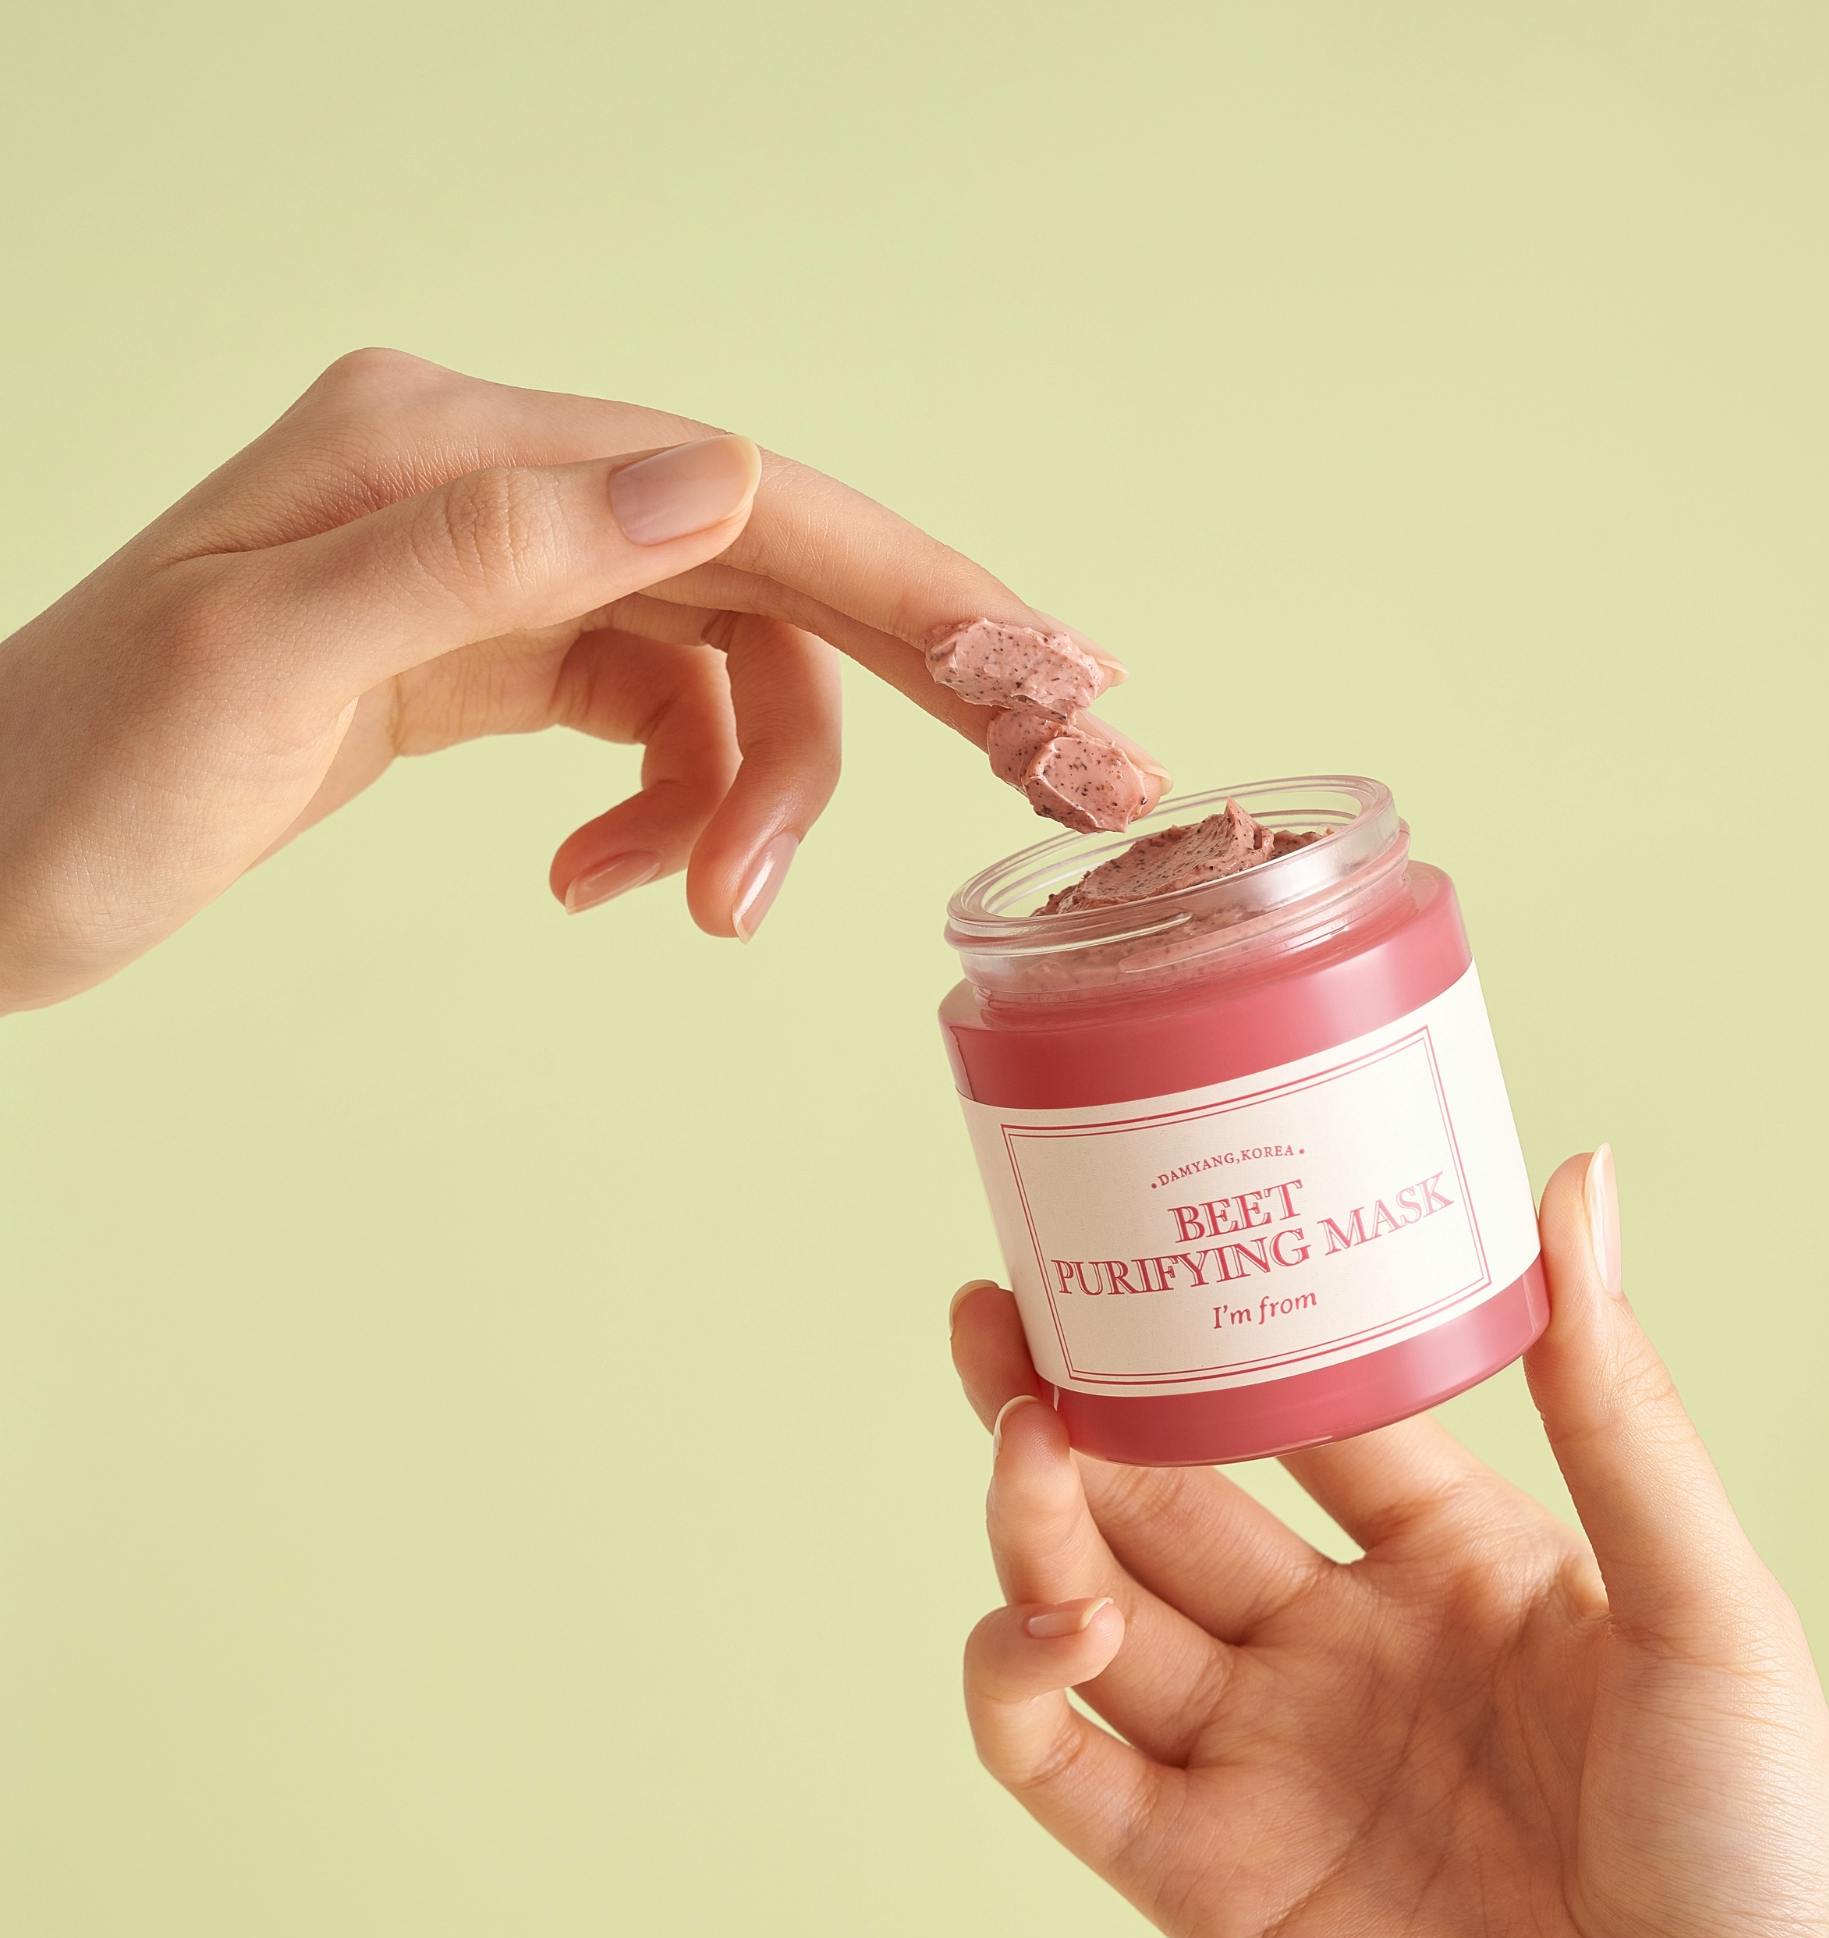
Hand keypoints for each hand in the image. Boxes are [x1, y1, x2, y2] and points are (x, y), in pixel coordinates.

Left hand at [0, 348, 1156, 1012]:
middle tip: (1051, 766)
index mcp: (453, 451)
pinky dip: (667, 806)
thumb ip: (496, 550)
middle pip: (768, 567)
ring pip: (717, 663)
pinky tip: (612, 885)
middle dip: (910, 679)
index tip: (1048, 677)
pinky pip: (647, 717)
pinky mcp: (485, 660)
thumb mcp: (264, 659)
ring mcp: (492, 576)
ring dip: (753, 793)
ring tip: (712, 915)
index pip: (749, 501)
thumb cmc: (76, 780)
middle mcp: (493, 489)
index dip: (919, 589)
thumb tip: (724, 470)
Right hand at [951, 1150, 1828, 1937]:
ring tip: (1027, 1445)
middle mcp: (1338, 1648)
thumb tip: (1579, 1178)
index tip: (1141, 1248)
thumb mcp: (1704, 1605)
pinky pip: (1057, 1766)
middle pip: (1164, 1500)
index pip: (1297, 1412)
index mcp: (1452, 1562)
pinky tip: (1047, 1623)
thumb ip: (1616, 1404)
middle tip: (998, 1317)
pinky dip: (1013, 1681)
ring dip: (1034, 1523)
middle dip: (1070, 1407)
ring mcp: (1262, 1760)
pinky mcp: (1204, 1880)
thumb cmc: (1758, 1866)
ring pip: (1092, 1609)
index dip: (1212, 1336)